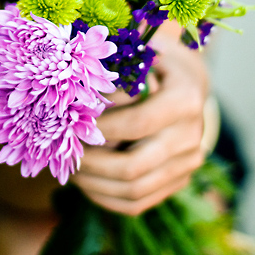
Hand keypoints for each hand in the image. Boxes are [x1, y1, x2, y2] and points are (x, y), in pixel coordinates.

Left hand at [72, 33, 208, 214]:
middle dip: (91, 163)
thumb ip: (115, 65)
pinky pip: (139, 203)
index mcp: (185, 99)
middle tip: (62, 153)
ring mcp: (188, 163)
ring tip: (69, 168)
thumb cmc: (154, 61)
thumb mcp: (140, 51)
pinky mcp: (179, 181)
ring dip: (94, 184)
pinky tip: (85, 183)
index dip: (100, 128)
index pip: (137, 123)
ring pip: (134, 190)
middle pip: (134, 166)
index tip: (70, 125)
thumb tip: (75, 84)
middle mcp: (192, 135)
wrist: (189, 84)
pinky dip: (106, 198)